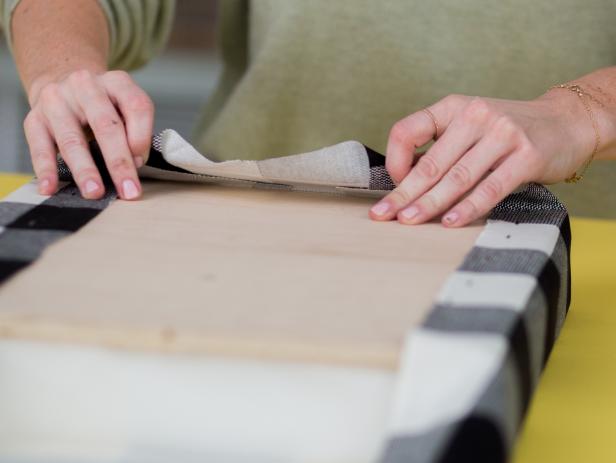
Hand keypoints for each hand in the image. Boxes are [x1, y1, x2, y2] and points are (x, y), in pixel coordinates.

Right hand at [24, 69, 153, 199]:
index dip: (141, 137)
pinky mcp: (34, 117)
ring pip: (72, 139)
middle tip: (127, 190)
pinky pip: (40, 146)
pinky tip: (50, 188)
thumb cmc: (105, 107)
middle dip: (118, 162)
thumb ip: (136, 131)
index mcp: (117, 82)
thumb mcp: (126, 108)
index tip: (141, 164)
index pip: (136, 106)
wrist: (64, 85)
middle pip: (105, 125)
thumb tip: (134, 163)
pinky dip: (45, 169)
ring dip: (85, 170)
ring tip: (94, 192)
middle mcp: (86, 85)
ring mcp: (57, 100)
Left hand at [369, 93, 594, 226]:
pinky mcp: (526, 156)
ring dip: (429, 204)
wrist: (568, 122)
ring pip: (456, 178)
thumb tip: (404, 182)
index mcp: (453, 107)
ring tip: (408, 221)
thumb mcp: (470, 125)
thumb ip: (442, 146)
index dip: (394, 160)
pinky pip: (489, 188)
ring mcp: (503, 134)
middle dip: (403, 193)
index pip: (408, 130)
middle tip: (382, 215)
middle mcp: (476, 116)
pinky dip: (467, 208)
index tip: (393, 185)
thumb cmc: (508, 131)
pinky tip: (449, 222)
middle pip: (430, 163)